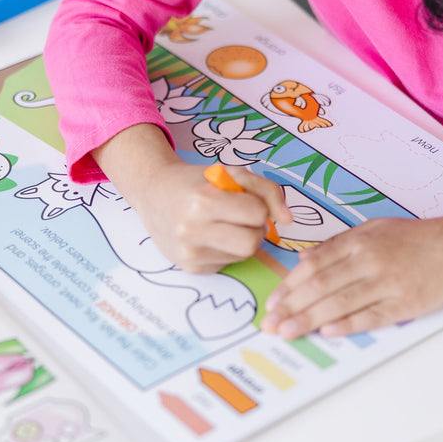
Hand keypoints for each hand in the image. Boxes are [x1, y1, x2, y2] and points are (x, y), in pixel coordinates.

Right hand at [133, 158, 290, 272]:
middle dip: (255, 228)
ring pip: (244, 256)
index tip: (244, 199)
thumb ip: (267, 190)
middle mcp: (192, 230)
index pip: (257, 214)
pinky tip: (212, 237)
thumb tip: (288, 220)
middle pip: (253, 242)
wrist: (153, 193)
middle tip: (242, 217)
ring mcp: (190, 253)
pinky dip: (228, 250)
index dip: (257, 205)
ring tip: (226, 225)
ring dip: (244, 240)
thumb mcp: (231, 173)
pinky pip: (229, 264)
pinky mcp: (190, 268)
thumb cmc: (197, 182)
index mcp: (203, 200)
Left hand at [260, 202, 442, 338]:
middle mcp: (369, 259)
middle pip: (320, 285)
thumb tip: (306, 260)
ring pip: (340, 302)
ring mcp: (388, 281)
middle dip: (290, 306)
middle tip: (269, 324)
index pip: (313, 264)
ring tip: (287, 332)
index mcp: (359, 240)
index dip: (289, 285)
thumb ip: (341, 244)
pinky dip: (348, 324)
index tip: (273, 302)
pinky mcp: (407, 302)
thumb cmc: (418, 237)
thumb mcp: (376, 229)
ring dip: (309, 319)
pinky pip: (373, 315)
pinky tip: (328, 332)